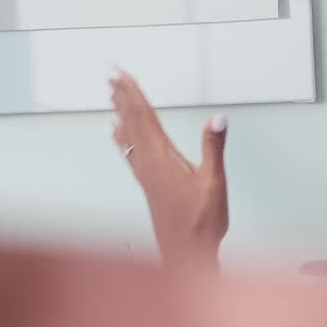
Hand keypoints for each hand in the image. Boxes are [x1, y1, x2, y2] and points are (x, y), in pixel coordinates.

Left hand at [111, 71, 227, 260]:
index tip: (120, 73)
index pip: (145, 116)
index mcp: (162, 158)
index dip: (132, 92)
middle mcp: (148, 163)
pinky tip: (114, 130)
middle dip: (120, 93)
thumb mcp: (214, 183)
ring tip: (110, 92)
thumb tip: (217, 119)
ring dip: (120, 109)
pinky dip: (120, 135)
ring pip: (128, 133)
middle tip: (108, 72)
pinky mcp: (146, 182)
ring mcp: (145, 173)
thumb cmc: (201, 223)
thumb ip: (213, 148)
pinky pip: (129, 150)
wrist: (186, 253)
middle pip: (132, 119)